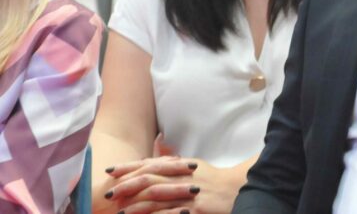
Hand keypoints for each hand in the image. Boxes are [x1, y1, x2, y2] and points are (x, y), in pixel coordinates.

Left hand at [106, 157, 242, 213]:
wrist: (238, 189)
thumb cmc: (213, 179)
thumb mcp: (194, 166)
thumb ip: (174, 163)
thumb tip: (155, 157)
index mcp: (181, 165)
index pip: (151, 164)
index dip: (130, 166)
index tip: (111, 171)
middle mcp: (183, 177)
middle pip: (150, 178)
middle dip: (127, 185)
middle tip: (109, 193)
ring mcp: (189, 193)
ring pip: (158, 197)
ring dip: (136, 204)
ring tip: (119, 210)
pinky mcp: (195, 208)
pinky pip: (171, 213)